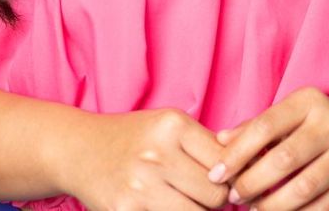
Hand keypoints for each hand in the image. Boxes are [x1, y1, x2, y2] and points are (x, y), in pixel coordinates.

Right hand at [68, 106, 232, 209]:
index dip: (231, 176)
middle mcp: (157, 153)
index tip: (226, 180)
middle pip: (215, 196)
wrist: (80, 150)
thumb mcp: (169, 125)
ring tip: (186, 201)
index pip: (226, 162)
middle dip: (217, 201)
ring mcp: (140, 186)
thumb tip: (249, 167)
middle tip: (207, 196)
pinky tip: (168, 207)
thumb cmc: (134, 137)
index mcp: (173, 125)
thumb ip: (206, 143)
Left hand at [206, 86, 328, 209]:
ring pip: (302, 188)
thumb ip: (255, 127)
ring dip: (271, 205)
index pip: (266, 126)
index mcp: (310, 101)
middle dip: (251, 182)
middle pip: (284, 159)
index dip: (237, 152)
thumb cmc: (316, 128)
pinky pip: (321, 209)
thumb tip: (220, 141)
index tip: (216, 174)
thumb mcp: (290, 117)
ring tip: (253, 209)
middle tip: (233, 196)